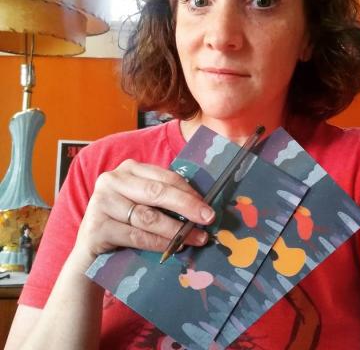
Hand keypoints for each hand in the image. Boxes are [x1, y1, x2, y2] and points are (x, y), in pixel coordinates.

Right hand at [73, 159, 214, 263]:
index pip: (165, 177)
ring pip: (148, 217)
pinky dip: (159, 243)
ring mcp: (101, 202)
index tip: (208, 206)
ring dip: (177, 230)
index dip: (189, 192)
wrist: (90, 252)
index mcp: (129, 169)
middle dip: (187, 206)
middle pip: (157, 193)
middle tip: (208, 219)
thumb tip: (202, 206)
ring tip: (197, 238)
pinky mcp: (96, 227)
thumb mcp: (142, 203)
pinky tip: (174, 248)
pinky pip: (137, 236)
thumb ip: (163, 198)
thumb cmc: (124, 223)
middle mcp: (112, 180)